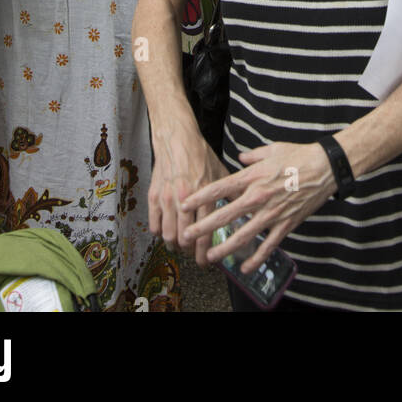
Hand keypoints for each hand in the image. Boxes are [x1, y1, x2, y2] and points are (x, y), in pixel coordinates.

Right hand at [148, 126, 227, 265]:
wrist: (177, 138)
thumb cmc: (200, 155)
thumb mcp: (221, 172)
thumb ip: (233, 192)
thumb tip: (247, 206)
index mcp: (204, 194)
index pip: (204, 234)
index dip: (204, 254)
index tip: (206, 262)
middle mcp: (184, 199)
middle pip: (184, 239)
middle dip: (189, 253)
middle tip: (193, 255)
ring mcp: (167, 198)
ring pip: (168, 235)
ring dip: (174, 246)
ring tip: (180, 247)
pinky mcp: (154, 195)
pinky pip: (154, 224)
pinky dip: (159, 233)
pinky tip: (166, 232)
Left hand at [181, 140, 335, 271]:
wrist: (325, 168)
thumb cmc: (298, 155)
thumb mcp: (271, 149)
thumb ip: (252, 156)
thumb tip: (240, 158)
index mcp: (252, 177)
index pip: (220, 188)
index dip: (199, 197)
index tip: (184, 205)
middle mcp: (258, 196)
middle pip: (225, 215)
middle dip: (203, 226)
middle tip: (187, 236)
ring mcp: (271, 213)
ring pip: (243, 235)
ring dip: (224, 247)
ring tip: (210, 256)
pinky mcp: (286, 225)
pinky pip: (268, 245)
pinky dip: (255, 258)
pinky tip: (244, 267)